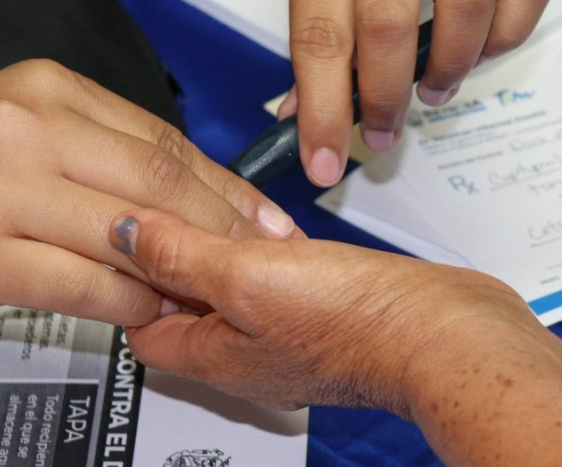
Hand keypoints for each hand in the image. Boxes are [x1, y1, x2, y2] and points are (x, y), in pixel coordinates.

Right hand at [0, 60, 298, 324]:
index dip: (227, 189)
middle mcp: (29, 127)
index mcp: (51, 89)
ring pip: (129, 234)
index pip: (165, 141)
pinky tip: (147, 310)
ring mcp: (3, 189)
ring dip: (181, 270)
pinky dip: (129, 303)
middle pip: (159, 183)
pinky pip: (85, 284)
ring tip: (210, 291)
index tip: (266, 221)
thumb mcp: (31, 128)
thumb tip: (201, 199)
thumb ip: (109, 153)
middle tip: (259, 261)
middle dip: (223, 229)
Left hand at [107, 209, 561, 466]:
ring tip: (208, 206)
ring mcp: (287, 332)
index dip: (123, 278)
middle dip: (169, 258)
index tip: (115, 233)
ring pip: (232, 285)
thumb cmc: (358, 324)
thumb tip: (122, 231)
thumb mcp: (248, 278)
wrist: (446, 333)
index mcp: (216, 355)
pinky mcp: (324, 308)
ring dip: (219, 247)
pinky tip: (271, 222)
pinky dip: (265, 248)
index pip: (141, 324)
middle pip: (185, 304)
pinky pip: (277, 276)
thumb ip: (182, 255)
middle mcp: (248, 351)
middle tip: (159, 209)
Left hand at [286, 0, 548, 185]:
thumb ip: (311, 36)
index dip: (322, 110)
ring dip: (448, 69)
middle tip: (382, 131)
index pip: (320, 33)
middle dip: (385, 100)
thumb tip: (310, 121)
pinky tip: (477, 47)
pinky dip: (505, 36)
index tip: (324, 161)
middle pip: (389, 25)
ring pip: (465, 7)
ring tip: (430, 88)